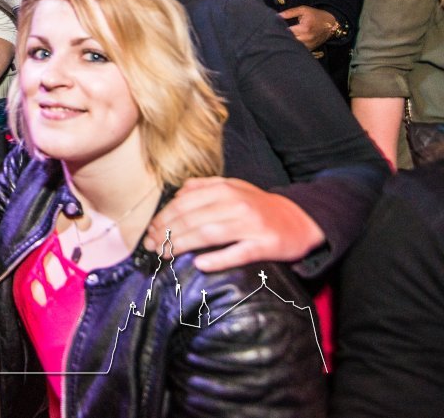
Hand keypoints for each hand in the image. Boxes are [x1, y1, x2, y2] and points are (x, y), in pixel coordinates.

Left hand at [144, 177, 326, 271]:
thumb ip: (205, 187)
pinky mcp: (265, 245)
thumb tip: (177, 194)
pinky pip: (238, 253)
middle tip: (151, 245)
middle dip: (166, 233)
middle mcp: (237, 204)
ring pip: (209, 234)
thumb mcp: (234, 188)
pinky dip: (217, 259)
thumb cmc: (259, 206)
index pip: (185, 203)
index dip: (164, 217)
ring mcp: (251, 225)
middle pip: (192, 219)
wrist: (300, 219)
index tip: (150, 231)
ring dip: (182, 244)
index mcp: (226, 189)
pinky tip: (199, 264)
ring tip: (164, 254)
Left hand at [277, 6, 336, 49]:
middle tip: (277, 32)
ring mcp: (309, 44)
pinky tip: (291, 41)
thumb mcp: (304, 10)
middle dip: (282, 36)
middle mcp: (307, 38)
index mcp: (304, 28)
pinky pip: (299, 49)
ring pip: (293, 46)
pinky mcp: (310, 48)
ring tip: (283, 37)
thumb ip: (290, 12)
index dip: (279, 29)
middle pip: (289, 40)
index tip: (275, 27)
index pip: (287, 31)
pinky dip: (294, 45)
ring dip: (288, 42)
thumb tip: (277, 16)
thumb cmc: (316, 15)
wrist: (331, 24)